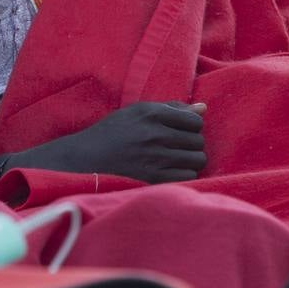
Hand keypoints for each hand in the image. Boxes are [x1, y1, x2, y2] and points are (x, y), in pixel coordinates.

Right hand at [8, 102, 207, 183]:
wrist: (84, 160)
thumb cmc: (111, 134)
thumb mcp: (136, 113)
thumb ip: (171, 109)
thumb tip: (204, 108)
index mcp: (150, 114)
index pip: (194, 121)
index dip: (190, 128)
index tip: (178, 133)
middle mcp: (154, 134)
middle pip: (197, 141)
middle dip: (190, 145)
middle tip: (174, 149)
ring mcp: (155, 158)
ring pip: (197, 160)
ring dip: (189, 161)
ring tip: (172, 161)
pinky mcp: (154, 179)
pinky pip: (188, 177)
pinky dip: (183, 175)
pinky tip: (168, 172)